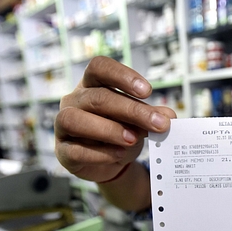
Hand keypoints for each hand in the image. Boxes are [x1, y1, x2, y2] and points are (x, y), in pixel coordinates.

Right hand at [55, 56, 175, 182]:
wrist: (109, 164)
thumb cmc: (122, 134)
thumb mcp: (139, 123)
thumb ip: (151, 116)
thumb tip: (168, 115)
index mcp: (91, 85)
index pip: (99, 67)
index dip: (122, 75)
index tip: (148, 91)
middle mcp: (74, 101)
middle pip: (97, 98)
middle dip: (131, 111)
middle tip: (158, 124)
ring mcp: (63, 125)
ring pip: (75, 120)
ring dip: (109, 129)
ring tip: (133, 139)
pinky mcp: (63, 151)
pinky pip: (76, 150)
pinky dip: (101, 153)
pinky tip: (120, 155)